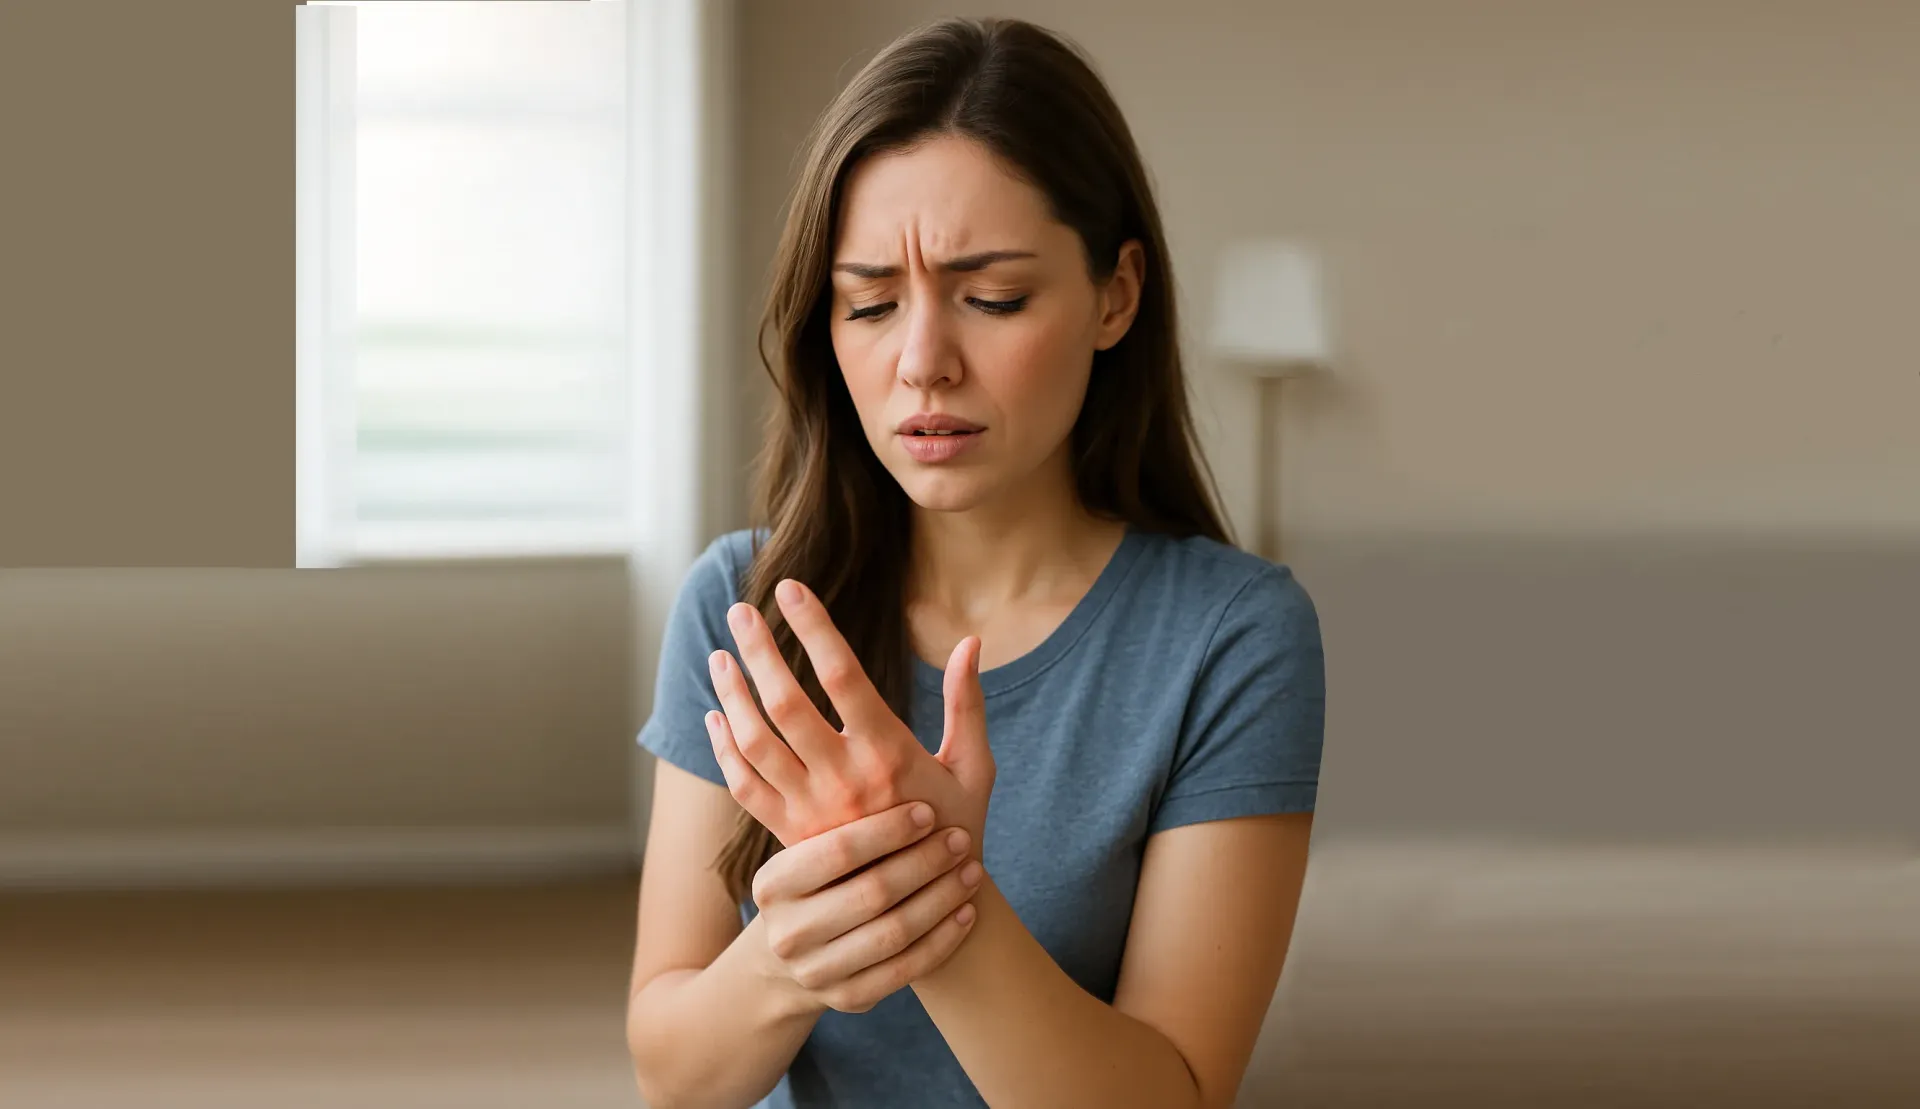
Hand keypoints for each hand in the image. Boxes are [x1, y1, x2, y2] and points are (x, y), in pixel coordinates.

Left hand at [704, 579, 994, 855]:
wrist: (927, 911)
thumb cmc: (957, 829)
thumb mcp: (974, 766)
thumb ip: (968, 702)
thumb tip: (972, 641)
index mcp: (889, 752)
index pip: (841, 673)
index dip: (813, 626)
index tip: (790, 589)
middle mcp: (844, 779)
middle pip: (785, 702)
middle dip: (758, 651)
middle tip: (740, 611)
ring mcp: (811, 810)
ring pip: (754, 741)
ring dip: (732, 695)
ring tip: (720, 657)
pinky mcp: (790, 837)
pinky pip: (744, 787)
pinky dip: (723, 749)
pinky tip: (716, 717)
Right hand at [751, 799, 984, 1014]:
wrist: (799, 948)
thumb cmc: (820, 873)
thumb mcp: (813, 837)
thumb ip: (838, 794)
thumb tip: (873, 719)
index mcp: (773, 883)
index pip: (836, 851)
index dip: (887, 830)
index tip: (928, 809)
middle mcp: (787, 932)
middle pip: (870, 894)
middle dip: (923, 863)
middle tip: (961, 839)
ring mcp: (815, 972)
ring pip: (894, 934)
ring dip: (941, 899)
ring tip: (973, 870)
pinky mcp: (848, 999)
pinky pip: (907, 970)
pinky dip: (943, 938)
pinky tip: (967, 911)